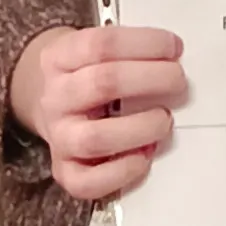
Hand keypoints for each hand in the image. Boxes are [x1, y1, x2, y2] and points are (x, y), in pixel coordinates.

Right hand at [8, 25, 186, 200]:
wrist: (47, 101)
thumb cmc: (88, 73)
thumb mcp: (99, 49)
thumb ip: (133, 49)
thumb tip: (177, 57)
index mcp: (62, 57)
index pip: (101, 44)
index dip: (146, 44)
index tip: (175, 48)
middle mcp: (56, 96)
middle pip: (102, 84)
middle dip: (153, 79)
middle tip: (178, 81)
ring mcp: (58, 135)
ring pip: (94, 138)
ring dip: (141, 128)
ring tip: (164, 119)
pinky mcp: (64, 169)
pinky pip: (86, 181)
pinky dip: (122, 171)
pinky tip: (145, 155)